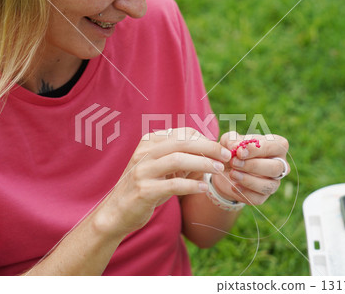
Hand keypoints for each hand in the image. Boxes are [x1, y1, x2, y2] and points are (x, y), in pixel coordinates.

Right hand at [94, 127, 231, 236]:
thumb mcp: (161, 168)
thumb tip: (212, 152)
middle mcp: (144, 152)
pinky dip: (192, 185)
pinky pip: (173, 184)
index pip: (182, 133)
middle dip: (209, 147)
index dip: (205, 139)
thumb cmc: (146, 187)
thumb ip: (182, 158)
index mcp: (149, 142)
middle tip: (227, 156)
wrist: (117, 211)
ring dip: (203, 164)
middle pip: (182, 142)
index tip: (220, 149)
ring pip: (178, 159)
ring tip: (219, 170)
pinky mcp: (144, 190)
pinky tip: (204, 188)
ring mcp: (142, 170)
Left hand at [212, 132, 289, 205]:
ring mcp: (274, 181)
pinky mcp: (264, 196)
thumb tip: (236, 147)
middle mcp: (280, 164)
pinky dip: (244, 192)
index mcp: (277, 146)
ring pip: (269, 185)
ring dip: (248, 180)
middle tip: (234, 162)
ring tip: (232, 174)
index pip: (275, 146)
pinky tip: (234, 186)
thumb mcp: (229, 141)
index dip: (257, 150)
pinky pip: (258, 198)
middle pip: (275, 168)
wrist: (225, 168)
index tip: (239, 152)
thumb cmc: (233, 149)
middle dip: (253, 166)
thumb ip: (231, 141)